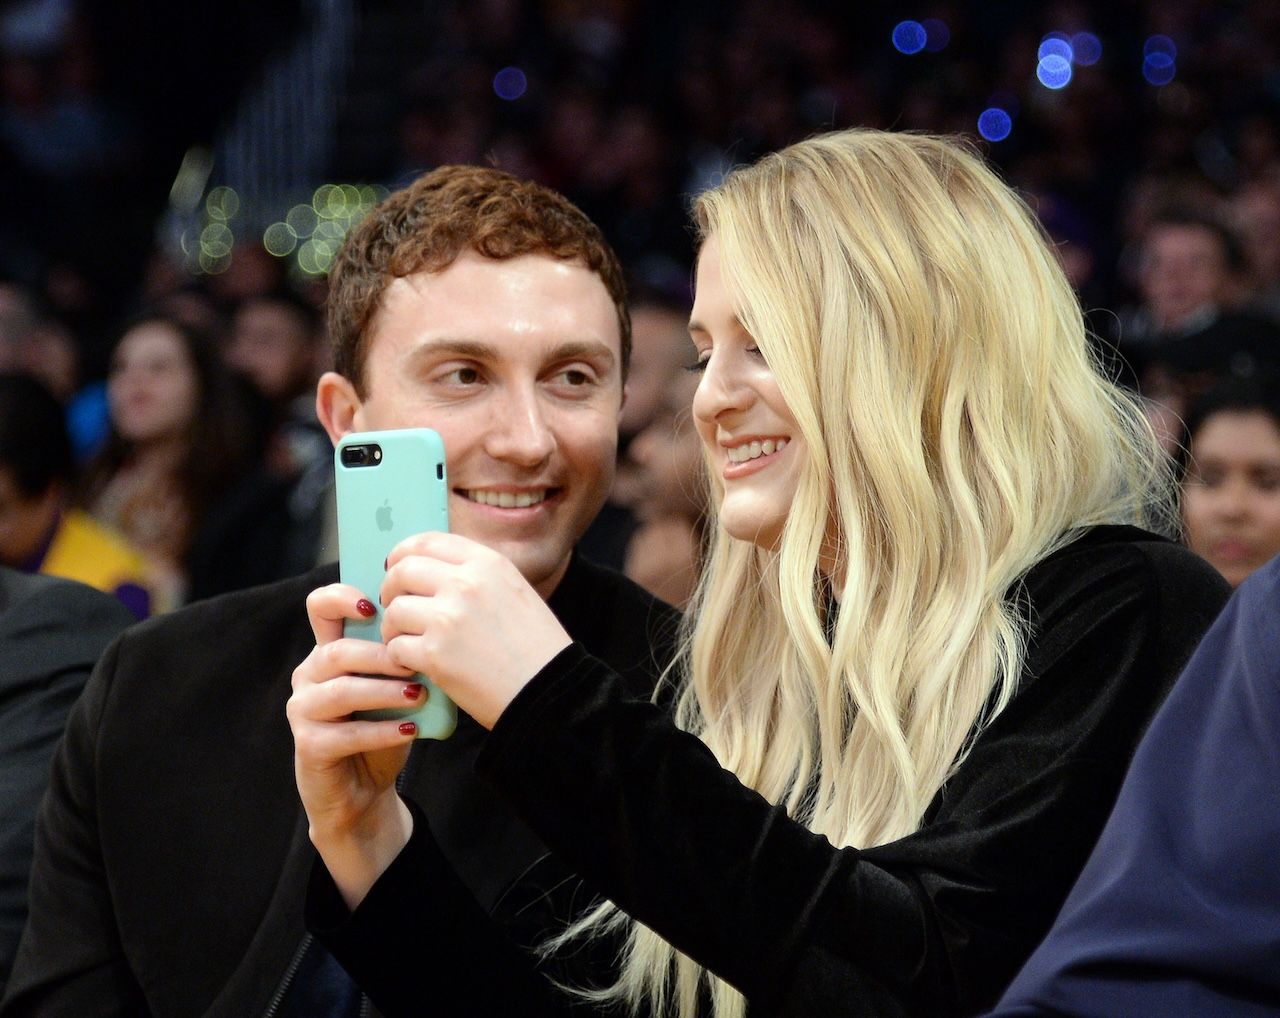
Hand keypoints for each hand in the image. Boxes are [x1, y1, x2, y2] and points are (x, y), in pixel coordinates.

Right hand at [287, 582, 419, 909]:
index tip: (376, 605)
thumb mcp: (398, 689)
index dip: (343, 597)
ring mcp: (304, 710)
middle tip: (418, 662)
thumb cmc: (385, 729)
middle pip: (338, 650)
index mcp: (330, 650)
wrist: (365, 790)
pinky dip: (382, 731)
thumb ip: (404, 661)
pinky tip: (410, 731)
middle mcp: (309, 674)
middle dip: (382, 655)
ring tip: (419, 696)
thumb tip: (436, 635)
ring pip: (341, 689)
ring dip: (384, 691)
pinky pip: (345, 733)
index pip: (321, 607)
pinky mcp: (308, 745)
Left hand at [381, 532, 572, 728]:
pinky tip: (415, 665)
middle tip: (395, 608)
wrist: (549, 690)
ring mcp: (447, 618)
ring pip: (394, 610)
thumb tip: (429, 573)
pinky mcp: (435, 654)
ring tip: (408, 641)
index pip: (426, 542)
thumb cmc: (537, 647)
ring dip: (394, 628)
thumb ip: (476, 575)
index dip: (402, 555)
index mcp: (487, 563)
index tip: (396, 569)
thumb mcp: (514, 590)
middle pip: (402, 571)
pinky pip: (396, 647)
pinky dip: (400, 658)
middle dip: (390, 590)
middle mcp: (465, 583)